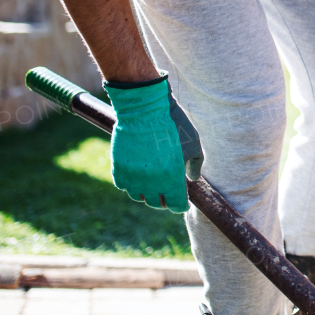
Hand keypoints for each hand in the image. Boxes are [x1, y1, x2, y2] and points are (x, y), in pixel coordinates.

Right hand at [104, 75, 202, 213]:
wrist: (145, 109)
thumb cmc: (174, 124)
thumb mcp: (194, 143)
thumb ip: (195, 164)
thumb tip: (192, 179)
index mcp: (172, 177)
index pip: (176, 205)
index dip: (180, 205)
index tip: (182, 202)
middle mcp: (151, 182)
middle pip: (156, 203)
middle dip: (163, 200)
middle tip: (167, 192)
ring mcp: (133, 176)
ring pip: (138, 196)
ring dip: (146, 193)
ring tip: (152, 183)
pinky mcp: (118, 168)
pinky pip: (123, 186)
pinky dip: (130, 184)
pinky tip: (138, 175)